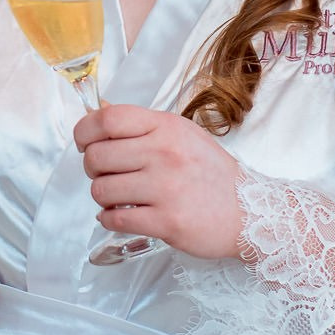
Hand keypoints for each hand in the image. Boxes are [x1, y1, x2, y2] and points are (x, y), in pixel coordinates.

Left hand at [75, 104, 245, 259]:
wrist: (250, 211)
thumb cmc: (211, 173)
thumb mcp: (181, 135)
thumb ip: (142, 126)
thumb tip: (98, 113)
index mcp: (166, 127)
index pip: (107, 119)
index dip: (84, 131)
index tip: (84, 143)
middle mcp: (164, 153)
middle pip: (96, 156)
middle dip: (92, 168)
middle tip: (106, 174)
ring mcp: (165, 188)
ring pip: (101, 190)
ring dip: (102, 197)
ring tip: (119, 198)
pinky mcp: (167, 221)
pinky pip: (114, 219)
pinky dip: (109, 219)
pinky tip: (122, 215)